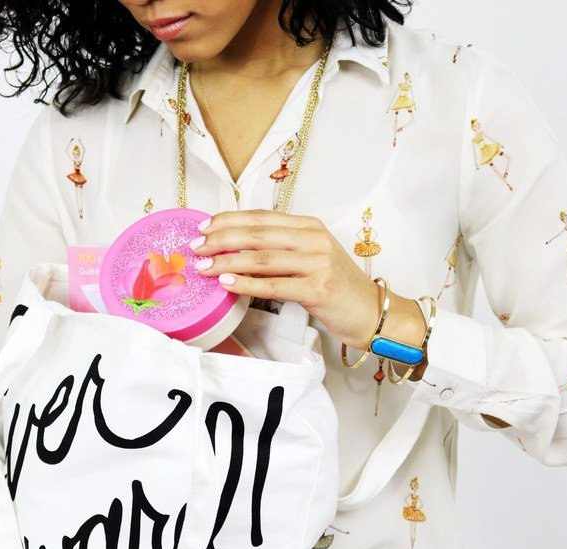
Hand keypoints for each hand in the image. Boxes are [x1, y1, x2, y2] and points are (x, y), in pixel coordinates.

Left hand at [189, 209, 425, 354]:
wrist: (371, 312)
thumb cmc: (337, 288)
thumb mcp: (310, 259)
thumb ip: (280, 250)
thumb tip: (234, 250)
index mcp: (310, 227)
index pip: (261, 218)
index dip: (229, 220)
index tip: (203, 226)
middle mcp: (314, 240)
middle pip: (257, 234)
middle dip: (221, 238)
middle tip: (195, 247)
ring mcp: (318, 263)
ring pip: (262, 258)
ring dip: (227, 261)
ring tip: (203, 267)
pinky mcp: (318, 289)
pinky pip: (274, 285)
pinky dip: (247, 283)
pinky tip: (227, 281)